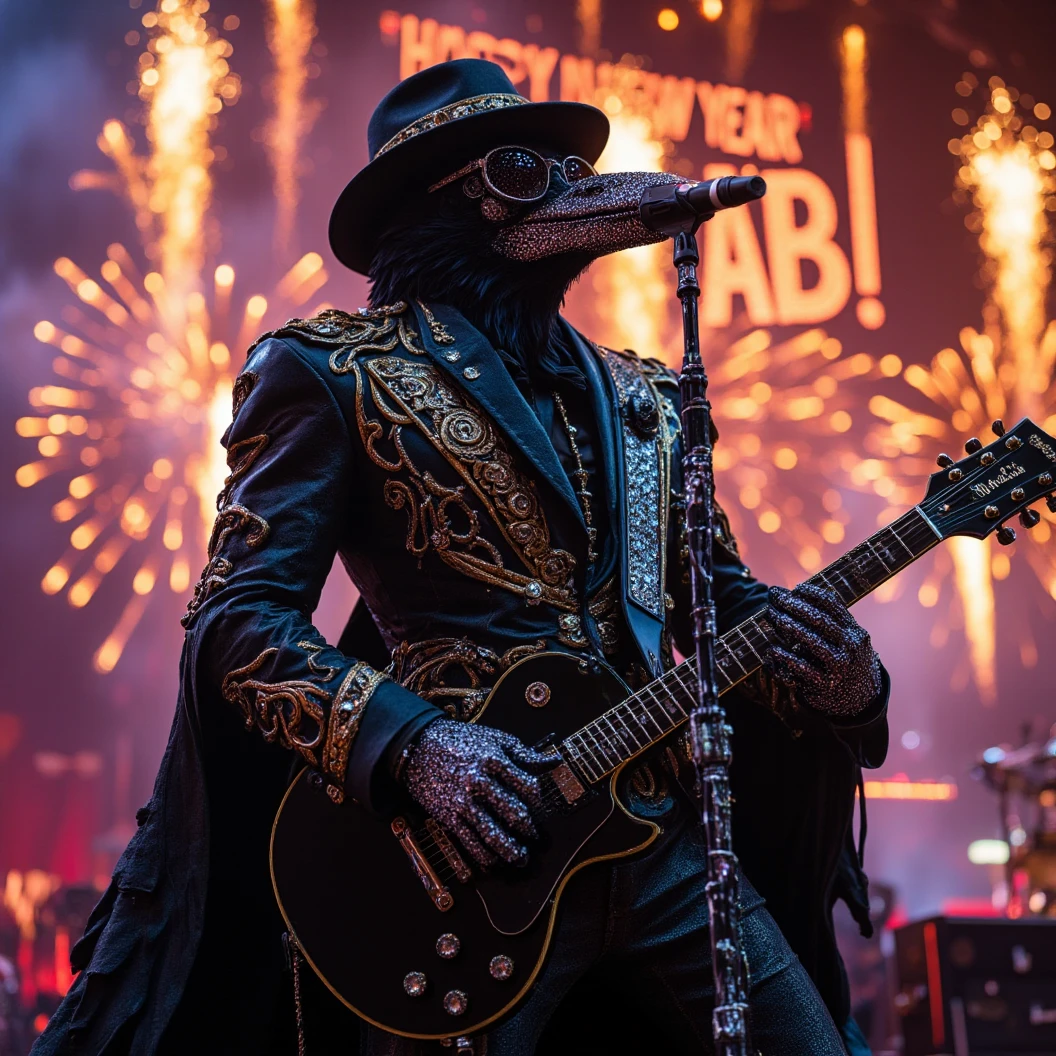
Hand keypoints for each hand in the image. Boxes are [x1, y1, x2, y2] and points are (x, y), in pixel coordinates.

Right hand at [402, 719, 552, 868]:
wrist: (418, 746)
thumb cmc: (461, 740)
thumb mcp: (494, 739)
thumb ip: (525, 754)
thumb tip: (554, 761)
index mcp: (494, 760)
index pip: (528, 786)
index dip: (537, 799)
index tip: (538, 804)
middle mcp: (479, 782)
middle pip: (514, 813)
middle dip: (529, 830)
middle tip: (534, 837)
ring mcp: (463, 801)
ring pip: (493, 835)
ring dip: (510, 851)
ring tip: (519, 858)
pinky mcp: (448, 816)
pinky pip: (469, 842)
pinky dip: (483, 856)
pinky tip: (492, 861)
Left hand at [765, 583, 881, 718]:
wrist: (860, 701)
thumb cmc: (845, 661)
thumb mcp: (847, 640)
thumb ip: (830, 622)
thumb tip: (795, 596)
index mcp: (854, 632)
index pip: (833, 605)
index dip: (812, 593)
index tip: (795, 588)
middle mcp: (850, 647)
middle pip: (819, 620)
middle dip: (794, 605)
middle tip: (774, 597)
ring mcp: (839, 667)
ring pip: (811, 641)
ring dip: (788, 625)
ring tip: (772, 616)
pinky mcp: (825, 685)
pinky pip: (801, 668)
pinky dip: (784, 657)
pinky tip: (772, 650)